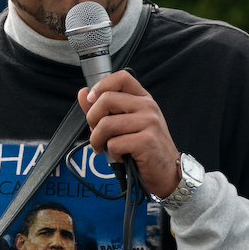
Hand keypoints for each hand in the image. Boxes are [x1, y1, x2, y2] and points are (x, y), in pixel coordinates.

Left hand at [77, 70, 180, 198]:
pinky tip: (121, 156)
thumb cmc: (143, 148)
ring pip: (106, 124)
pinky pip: (114, 144)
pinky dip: (112, 153)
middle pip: (106, 100)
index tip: (91, 99)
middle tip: (97, 134)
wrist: (166, 172)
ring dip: (98, 140)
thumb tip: (82, 93)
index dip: (101, 85)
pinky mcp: (147, 141)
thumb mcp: (123, 124)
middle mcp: (148, 107)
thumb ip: (102, 109)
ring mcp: (150, 123)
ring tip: (105, 148)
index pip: (121, 77)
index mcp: (143, 99)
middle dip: (92, 119)